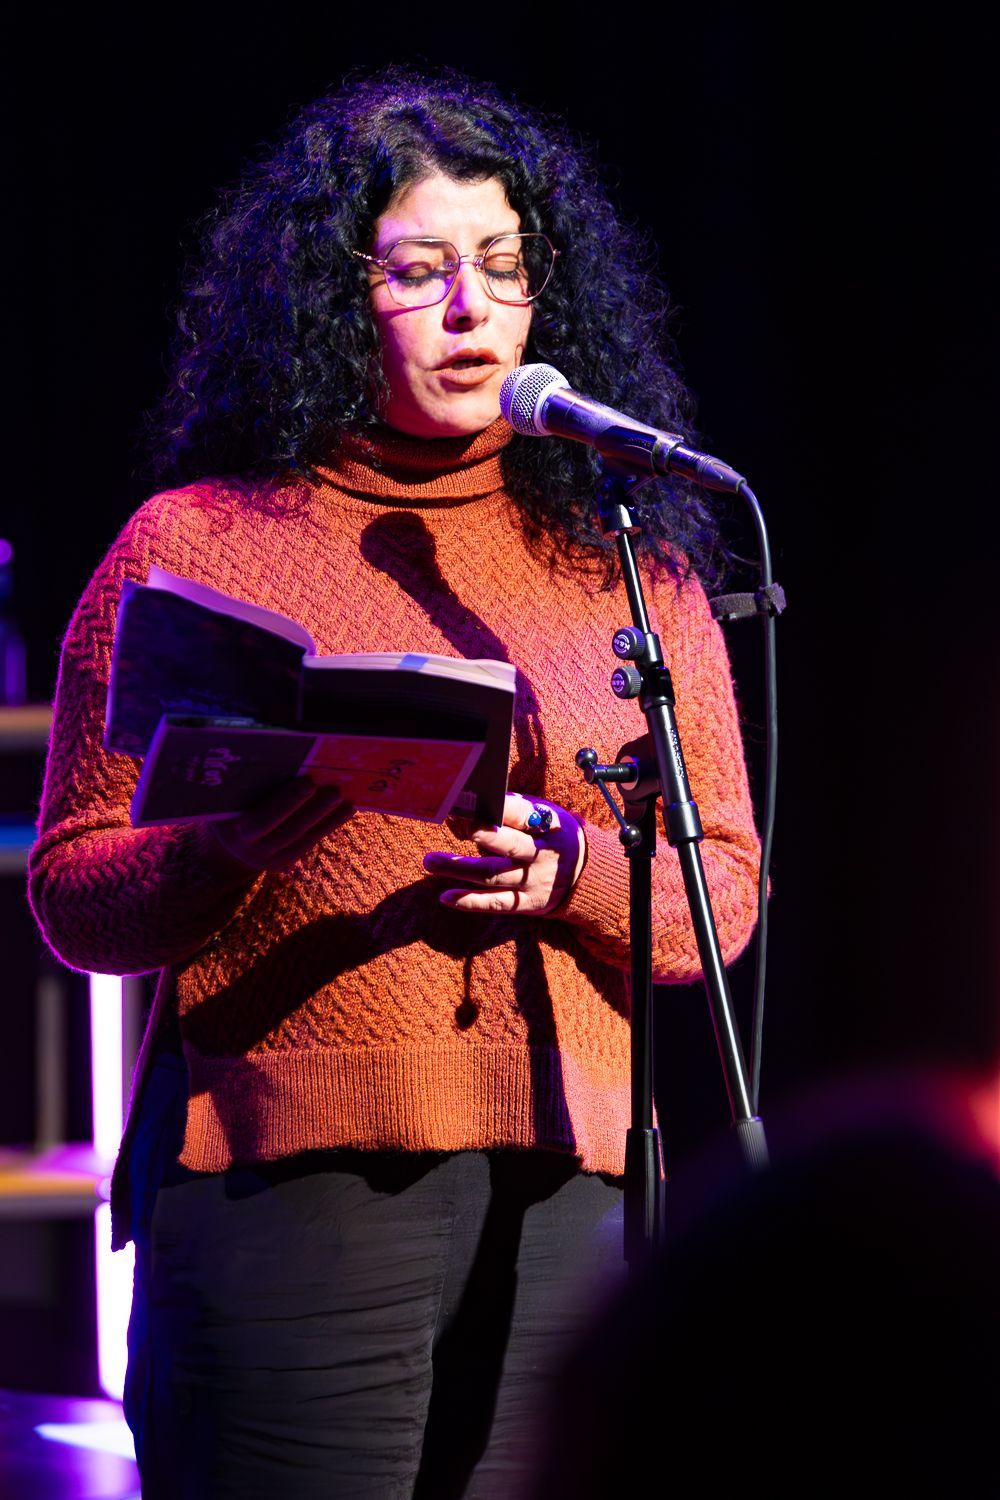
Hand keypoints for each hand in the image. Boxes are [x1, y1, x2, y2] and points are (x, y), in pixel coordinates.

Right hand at [203, 778, 353, 873]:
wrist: (223, 839)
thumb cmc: (228, 802)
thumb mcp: (226, 795)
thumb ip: (246, 782)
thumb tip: (284, 755)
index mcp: (232, 828)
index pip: (262, 819)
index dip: (288, 801)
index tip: (309, 782)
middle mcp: (249, 847)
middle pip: (287, 830)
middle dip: (313, 810)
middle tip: (335, 789)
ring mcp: (267, 858)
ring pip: (302, 838)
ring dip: (327, 818)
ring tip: (344, 797)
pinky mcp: (282, 861)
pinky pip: (309, 842)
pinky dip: (329, 825)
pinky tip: (346, 808)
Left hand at [422, 794, 585, 914]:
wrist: (586, 876)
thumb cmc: (551, 836)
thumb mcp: (544, 815)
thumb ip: (512, 810)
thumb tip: (468, 800)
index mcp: (548, 825)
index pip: (522, 814)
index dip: (499, 807)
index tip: (473, 800)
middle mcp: (542, 854)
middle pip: (510, 846)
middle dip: (483, 836)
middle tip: (455, 824)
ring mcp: (534, 881)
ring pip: (494, 876)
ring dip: (461, 868)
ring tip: (431, 861)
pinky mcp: (526, 903)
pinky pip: (496, 904)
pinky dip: (470, 901)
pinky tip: (446, 896)